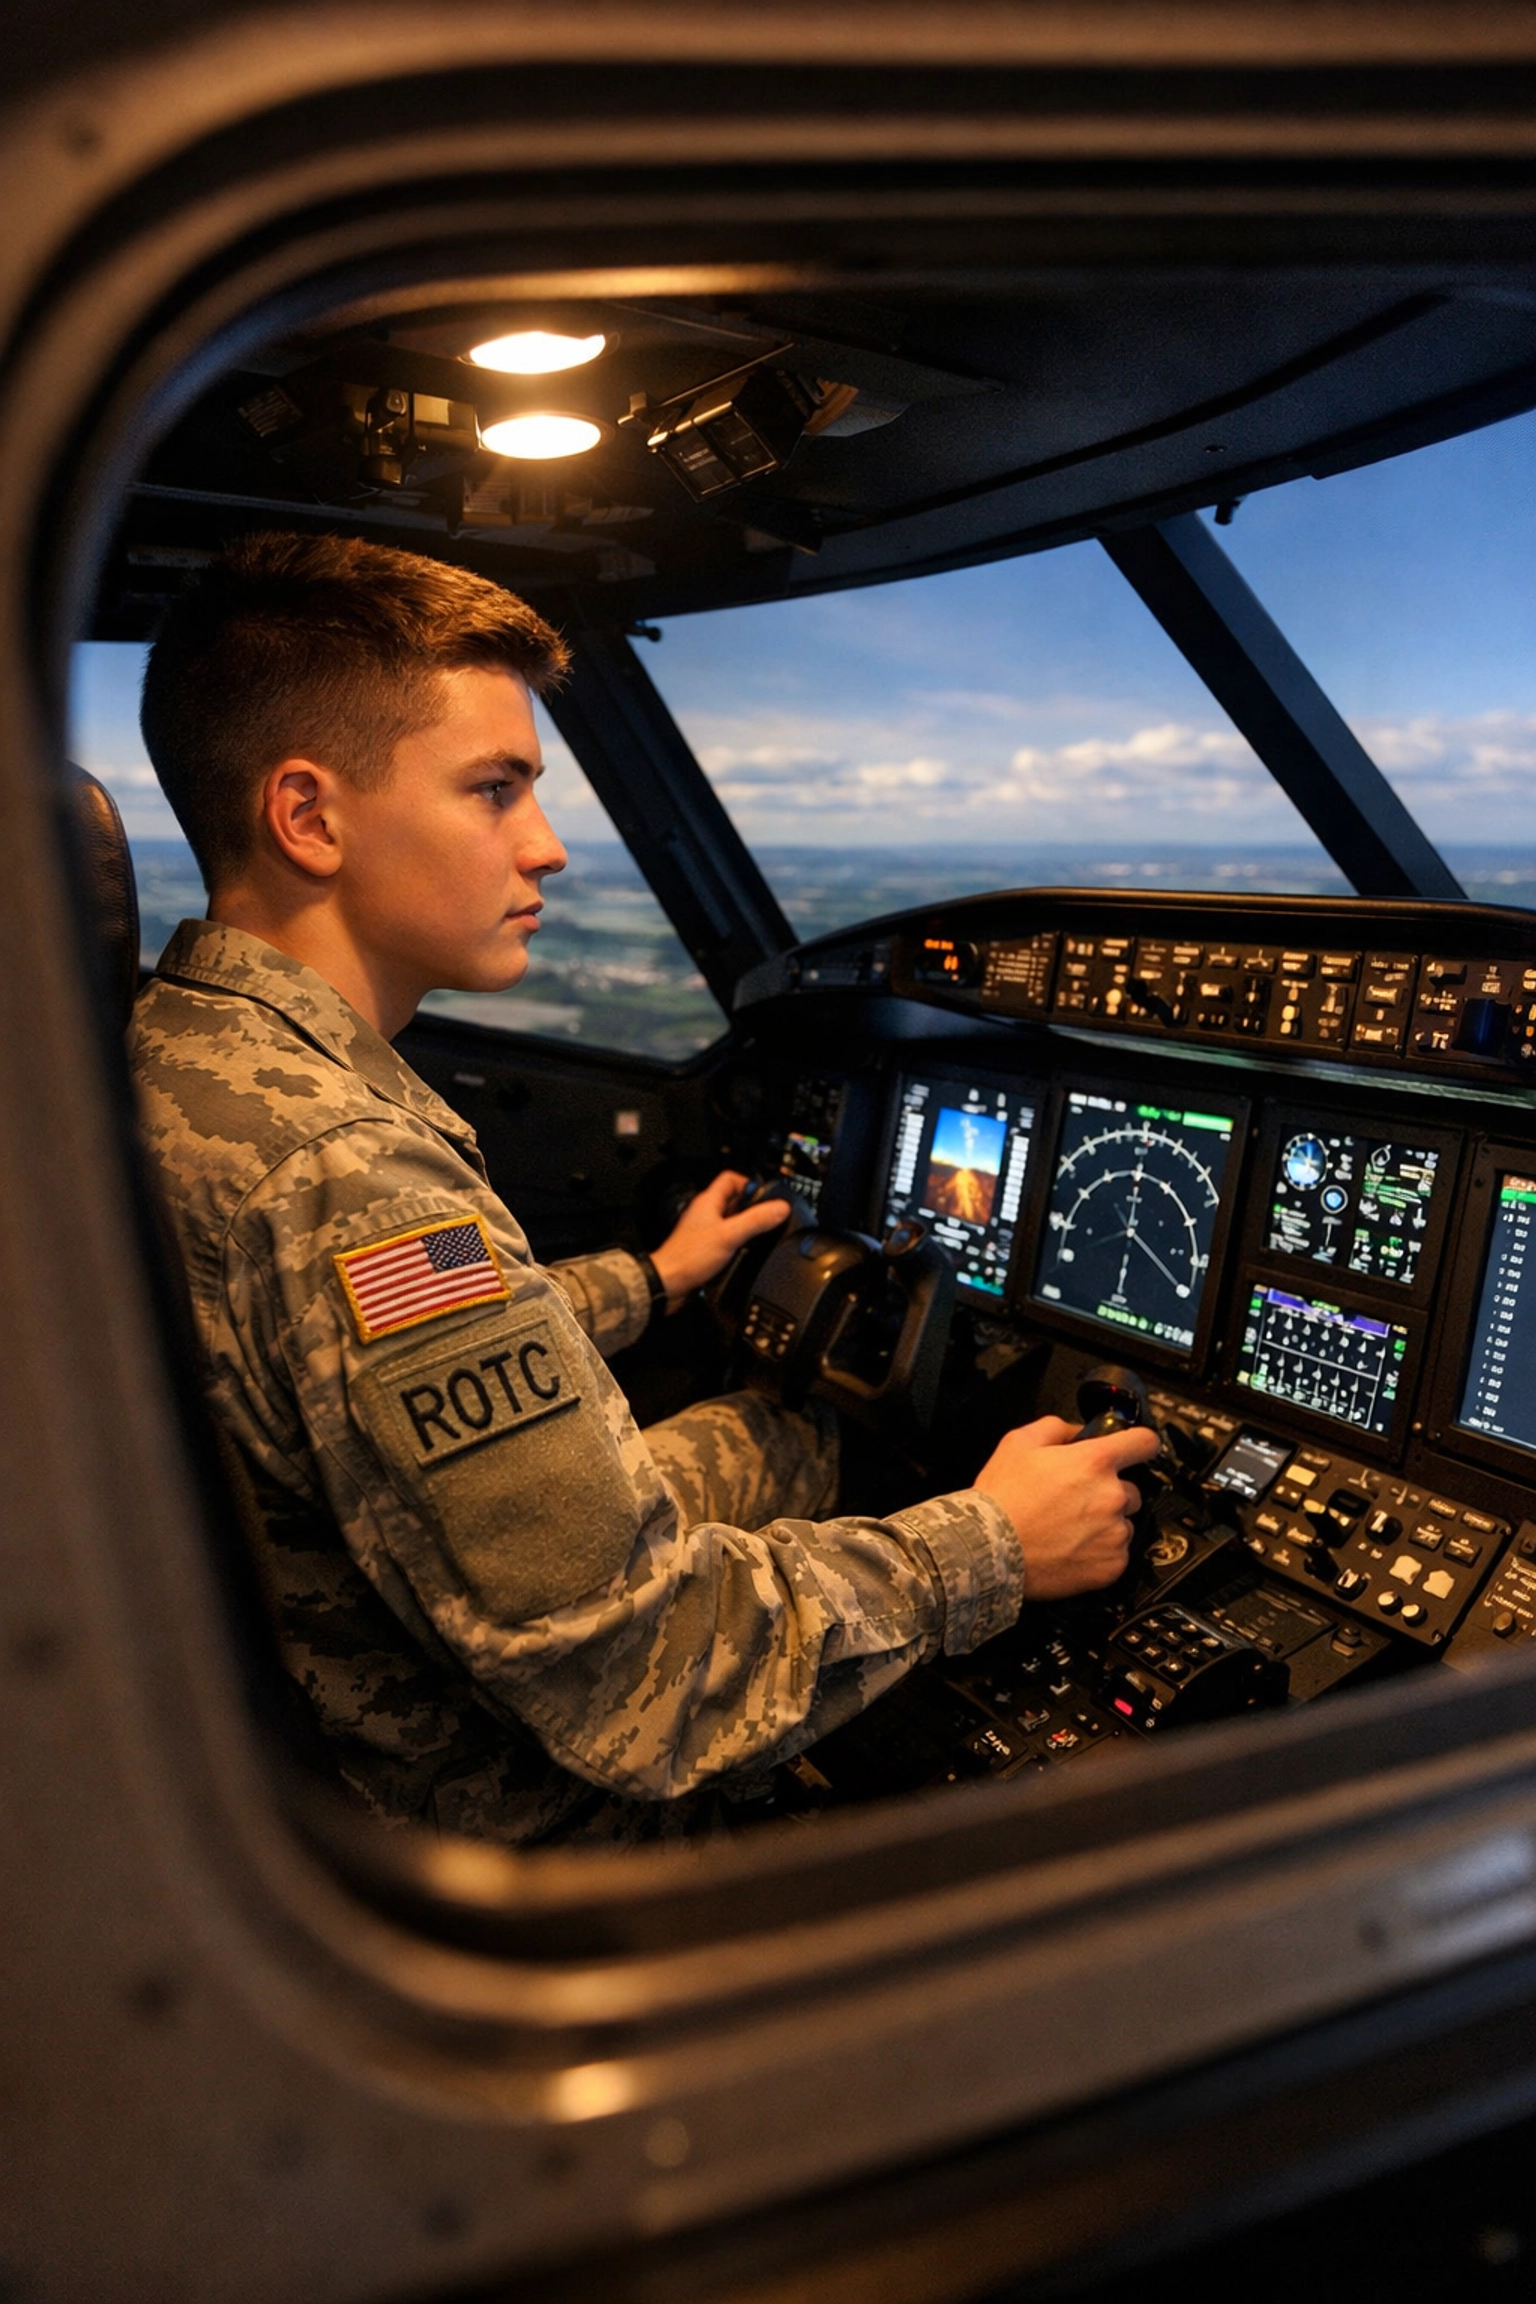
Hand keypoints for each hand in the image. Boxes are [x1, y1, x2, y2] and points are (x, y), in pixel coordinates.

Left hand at [649, 1171, 790, 1307]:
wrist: (669, 1282)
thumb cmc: (688, 1257)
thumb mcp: (730, 1235)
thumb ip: (756, 1220)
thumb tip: (780, 1208)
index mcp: (708, 1202)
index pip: (730, 1179)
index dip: (749, 1183)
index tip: (766, 1195)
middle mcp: (705, 1213)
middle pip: (733, 1201)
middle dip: (751, 1208)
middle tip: (766, 1216)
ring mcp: (704, 1230)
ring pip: (730, 1221)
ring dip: (744, 1226)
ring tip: (757, 1234)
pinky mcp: (704, 1247)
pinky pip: (725, 1238)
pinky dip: (736, 1242)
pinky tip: (743, 1252)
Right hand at [973, 1415, 1161, 1598]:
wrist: (989, 1549)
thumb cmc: (1002, 1499)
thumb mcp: (1019, 1442)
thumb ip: (1056, 1427)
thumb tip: (1077, 1431)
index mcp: (1095, 1461)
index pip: (1145, 1443)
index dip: (1141, 1443)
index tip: (1138, 1450)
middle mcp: (1112, 1496)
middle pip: (1132, 1489)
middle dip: (1109, 1492)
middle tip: (1076, 1501)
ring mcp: (1115, 1533)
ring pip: (1124, 1523)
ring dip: (1106, 1524)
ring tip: (1069, 1529)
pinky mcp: (1112, 1565)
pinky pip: (1117, 1554)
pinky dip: (1100, 1552)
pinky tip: (1072, 1548)